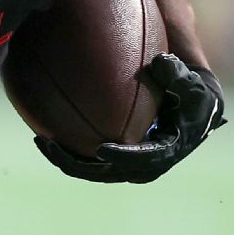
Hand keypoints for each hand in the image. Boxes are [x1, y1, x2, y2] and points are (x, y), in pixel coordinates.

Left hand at [35, 52, 225, 182]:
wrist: (187, 102)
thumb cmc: (189, 89)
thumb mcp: (190, 81)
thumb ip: (177, 74)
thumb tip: (160, 62)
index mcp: (167, 150)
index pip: (146, 159)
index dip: (125, 158)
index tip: (102, 150)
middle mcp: (147, 163)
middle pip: (111, 171)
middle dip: (83, 165)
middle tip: (56, 148)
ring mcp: (129, 161)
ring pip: (95, 168)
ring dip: (69, 159)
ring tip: (43, 143)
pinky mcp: (116, 152)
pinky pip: (89, 155)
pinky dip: (69, 147)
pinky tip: (44, 130)